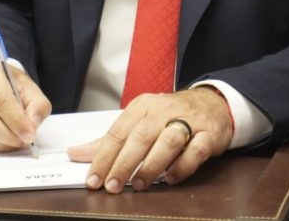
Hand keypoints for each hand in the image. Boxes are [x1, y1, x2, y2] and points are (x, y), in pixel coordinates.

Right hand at [0, 59, 51, 151]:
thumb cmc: (12, 87)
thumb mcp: (31, 89)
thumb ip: (37, 105)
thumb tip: (31, 126)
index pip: (0, 100)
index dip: (16, 121)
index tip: (30, 134)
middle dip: (8, 135)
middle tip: (24, 141)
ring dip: (0, 143)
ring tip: (16, 142)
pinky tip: (3, 142)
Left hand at [67, 87, 233, 191]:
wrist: (212, 103)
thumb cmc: (171, 115)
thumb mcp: (139, 122)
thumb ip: (110, 141)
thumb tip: (76, 154)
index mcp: (143, 106)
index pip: (118, 132)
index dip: (103, 157)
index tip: (93, 179)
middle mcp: (164, 111)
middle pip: (141, 136)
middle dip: (124, 163)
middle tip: (112, 185)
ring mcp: (188, 121)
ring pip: (168, 141)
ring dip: (151, 165)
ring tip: (138, 184)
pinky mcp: (208, 134)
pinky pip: (196, 150)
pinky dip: (182, 166)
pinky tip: (170, 178)